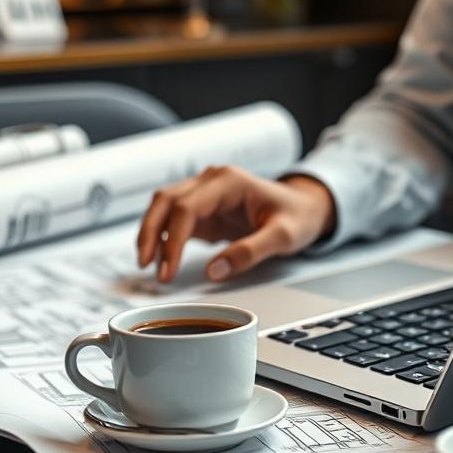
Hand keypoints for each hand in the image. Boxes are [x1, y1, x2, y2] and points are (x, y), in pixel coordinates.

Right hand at [136, 167, 336, 282]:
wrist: (306, 208)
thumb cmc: (298, 216)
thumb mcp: (283, 237)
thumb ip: (250, 252)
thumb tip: (214, 271)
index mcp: (229, 181)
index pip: (187, 207)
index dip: (173, 239)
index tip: (168, 269)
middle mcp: (212, 182)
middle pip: (165, 201)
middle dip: (150, 233)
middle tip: (146, 265)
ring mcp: (206, 194)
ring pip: (164, 207)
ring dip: (151, 234)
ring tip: (149, 265)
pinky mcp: (204, 209)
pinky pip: (174, 219)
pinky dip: (164, 237)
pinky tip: (161, 258)